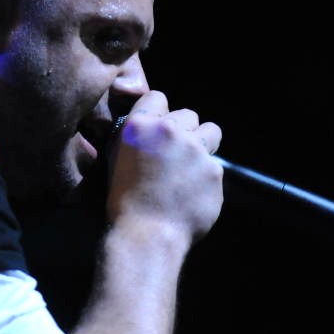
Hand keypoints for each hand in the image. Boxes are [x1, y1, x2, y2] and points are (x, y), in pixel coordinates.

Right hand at [106, 90, 223, 246]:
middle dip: (185, 132)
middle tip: (176, 157)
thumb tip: (151, 130)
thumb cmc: (125, 205)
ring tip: (192, 168)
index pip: (158, 97)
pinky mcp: (214, 171)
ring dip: (204, 145)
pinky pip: (216, 166)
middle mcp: (169, 131)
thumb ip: (137, 139)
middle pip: (188, 114)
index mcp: (140, 126)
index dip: (160, 113)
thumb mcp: (117, 162)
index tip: (160, 131)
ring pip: (211, 132)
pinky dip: (207, 179)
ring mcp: (195, 150)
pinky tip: (192, 196)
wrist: (147, 236)